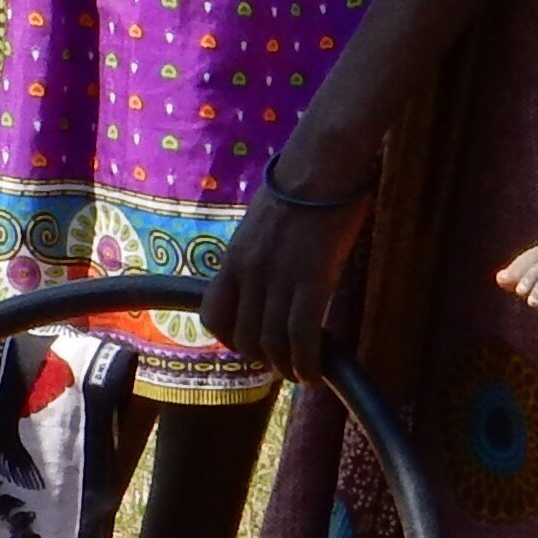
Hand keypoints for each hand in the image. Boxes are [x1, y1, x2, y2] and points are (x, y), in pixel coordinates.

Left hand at [205, 175, 369, 379]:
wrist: (323, 163)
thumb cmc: (300, 188)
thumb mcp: (261, 226)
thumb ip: (258, 257)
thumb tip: (267, 282)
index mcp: (233, 258)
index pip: (214, 316)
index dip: (231, 340)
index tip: (253, 345)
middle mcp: (249, 272)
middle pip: (245, 337)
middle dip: (265, 358)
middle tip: (286, 363)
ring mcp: (278, 277)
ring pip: (273, 343)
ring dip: (288, 367)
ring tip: (303, 374)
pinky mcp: (312, 279)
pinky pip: (302, 335)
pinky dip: (308, 362)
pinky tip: (317, 372)